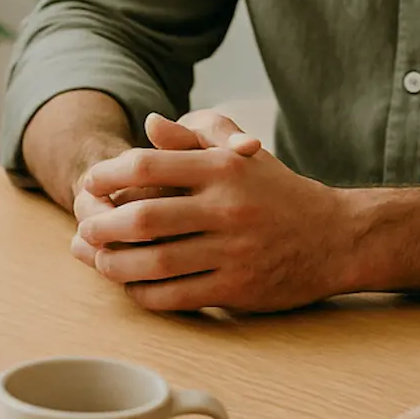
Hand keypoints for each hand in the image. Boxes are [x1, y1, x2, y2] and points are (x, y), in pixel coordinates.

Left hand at [73, 119, 359, 312]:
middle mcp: (226, 208)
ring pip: (156, 263)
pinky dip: (146, 294)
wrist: (337, 236)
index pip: (148, 166)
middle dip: (102, 226)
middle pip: (144, 218)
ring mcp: (232, 251)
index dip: (107, 175)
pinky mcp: (237, 288)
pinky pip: (177, 296)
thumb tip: (149, 123)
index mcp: (222, 169)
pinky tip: (132, 287)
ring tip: (98, 262)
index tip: (89, 185)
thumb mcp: (241, 156)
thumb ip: (192, 140)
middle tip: (82, 230)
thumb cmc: (279, 192)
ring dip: (116, 266)